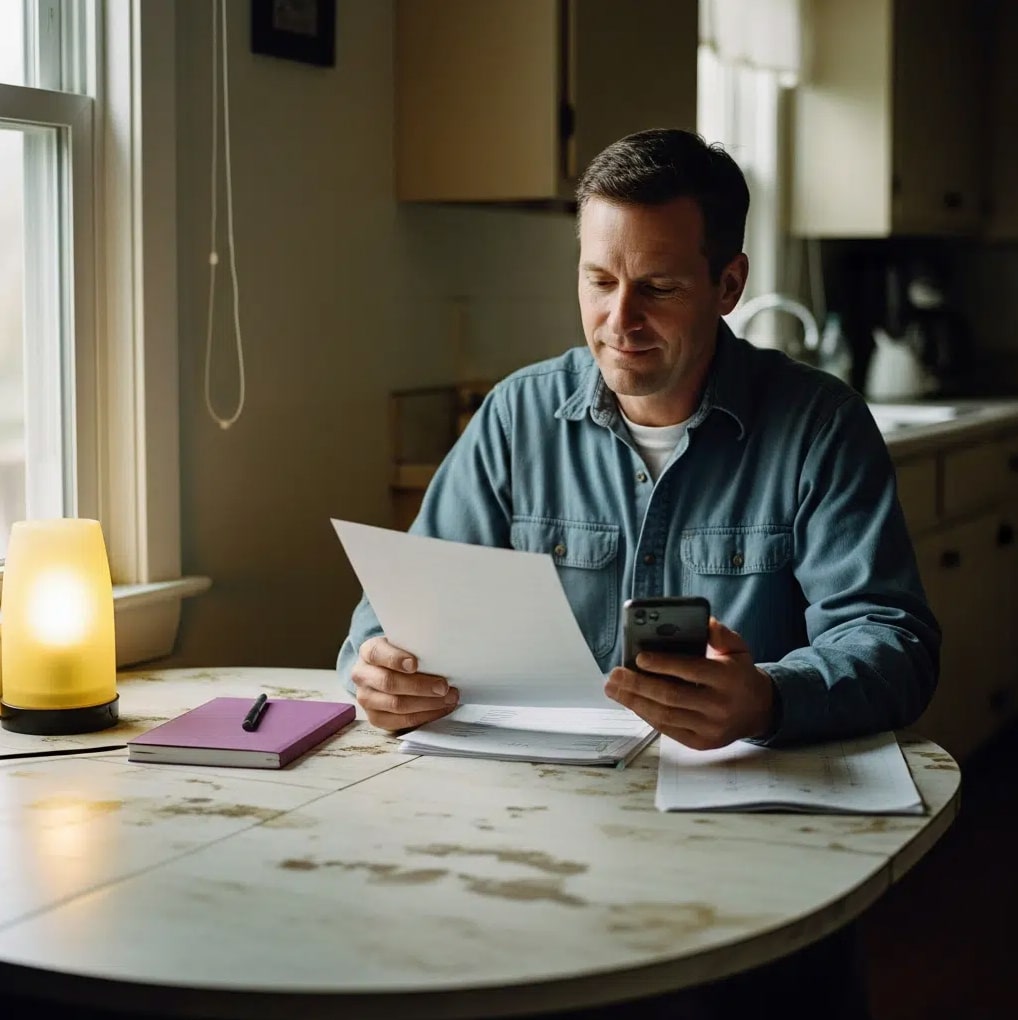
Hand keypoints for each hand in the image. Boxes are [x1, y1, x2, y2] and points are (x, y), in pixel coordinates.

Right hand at [351, 636, 458, 731]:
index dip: (395, 659)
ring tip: (448, 698)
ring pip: (396, 704)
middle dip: (420, 686)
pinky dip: (425, 715)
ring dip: (427, 703)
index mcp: (368, 652)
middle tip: (443, 686)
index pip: (377, 653)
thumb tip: (441, 656)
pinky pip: (402, 721)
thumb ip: (415, 648)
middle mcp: (362, 675)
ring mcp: (366, 699)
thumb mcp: (404, 645)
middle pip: (389, 683)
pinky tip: (441, 708)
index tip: (414, 664)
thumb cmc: (402, 656)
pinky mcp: (375, 718)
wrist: (388, 672)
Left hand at [604, 617, 774, 749]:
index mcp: (728, 678)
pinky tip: (631, 703)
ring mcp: (710, 728)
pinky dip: (646, 715)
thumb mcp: (738, 648)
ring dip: (634, 702)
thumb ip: (720, 633)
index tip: (638, 657)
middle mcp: (719, 705)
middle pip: (672, 696)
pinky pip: (668, 730)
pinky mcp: (702, 743)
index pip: (691, 670)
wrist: (759, 710)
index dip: (663, 664)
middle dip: (638, 685)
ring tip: (613, 689)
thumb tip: (703, 621)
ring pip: (665, 715)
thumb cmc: (738, 673)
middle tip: (614, 675)